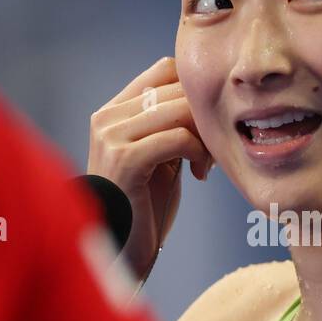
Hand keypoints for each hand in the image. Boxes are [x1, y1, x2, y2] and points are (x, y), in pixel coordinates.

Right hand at [86, 57, 213, 278]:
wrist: (123, 250)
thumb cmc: (145, 208)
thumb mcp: (159, 157)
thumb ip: (171, 126)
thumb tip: (205, 101)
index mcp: (114, 112)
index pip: (165, 70)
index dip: (196, 92)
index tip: (207, 128)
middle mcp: (107, 118)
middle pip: (177, 88)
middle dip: (205, 117)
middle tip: (213, 152)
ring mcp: (111, 137)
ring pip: (179, 110)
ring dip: (205, 137)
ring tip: (207, 164)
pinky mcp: (124, 159)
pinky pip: (176, 138)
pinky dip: (197, 153)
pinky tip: (199, 174)